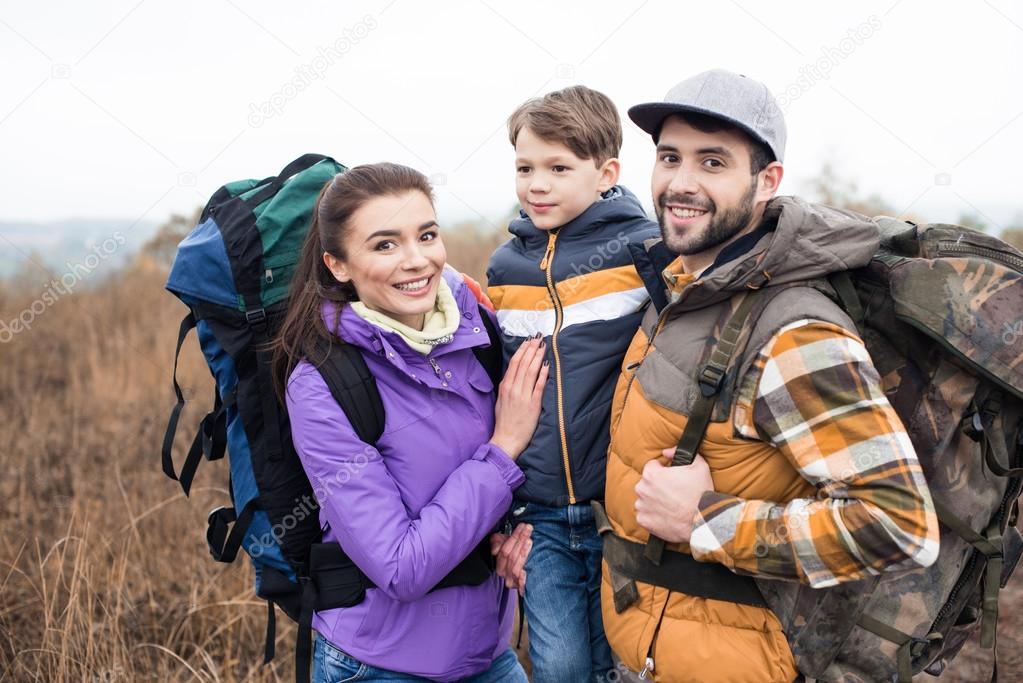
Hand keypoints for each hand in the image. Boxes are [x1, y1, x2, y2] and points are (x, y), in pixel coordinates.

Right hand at [490, 335, 548, 458]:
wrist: (506, 440)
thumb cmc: (504, 422)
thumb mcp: (501, 401)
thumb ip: (507, 387)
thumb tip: (513, 375)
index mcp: (505, 386)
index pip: (514, 363)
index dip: (522, 350)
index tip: (528, 341)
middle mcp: (513, 388)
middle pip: (523, 363)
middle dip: (531, 348)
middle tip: (539, 337)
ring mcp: (522, 396)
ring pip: (531, 371)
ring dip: (538, 357)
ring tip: (544, 346)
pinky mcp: (532, 404)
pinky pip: (539, 385)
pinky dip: (543, 374)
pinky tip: (547, 364)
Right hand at [490, 523, 531, 591]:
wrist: (522, 565)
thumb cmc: (513, 553)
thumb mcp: (502, 544)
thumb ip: (496, 542)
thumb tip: (495, 550)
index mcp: (498, 564)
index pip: (504, 550)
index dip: (514, 537)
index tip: (522, 527)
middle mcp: (504, 573)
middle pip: (511, 557)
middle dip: (520, 541)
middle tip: (528, 530)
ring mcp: (512, 581)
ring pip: (516, 568)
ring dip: (524, 552)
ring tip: (530, 541)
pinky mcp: (520, 587)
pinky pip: (520, 585)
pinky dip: (522, 579)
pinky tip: (525, 571)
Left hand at [634, 450, 713, 543]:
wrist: (702, 520)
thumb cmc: (700, 493)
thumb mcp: (699, 465)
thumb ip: (679, 453)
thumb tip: (666, 452)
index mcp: (651, 474)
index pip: (652, 466)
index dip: (663, 471)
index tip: (671, 478)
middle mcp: (642, 489)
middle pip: (647, 483)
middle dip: (657, 486)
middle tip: (673, 493)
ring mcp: (641, 506)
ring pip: (644, 499)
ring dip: (653, 501)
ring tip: (670, 505)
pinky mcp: (643, 521)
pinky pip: (644, 515)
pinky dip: (652, 516)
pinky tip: (666, 516)